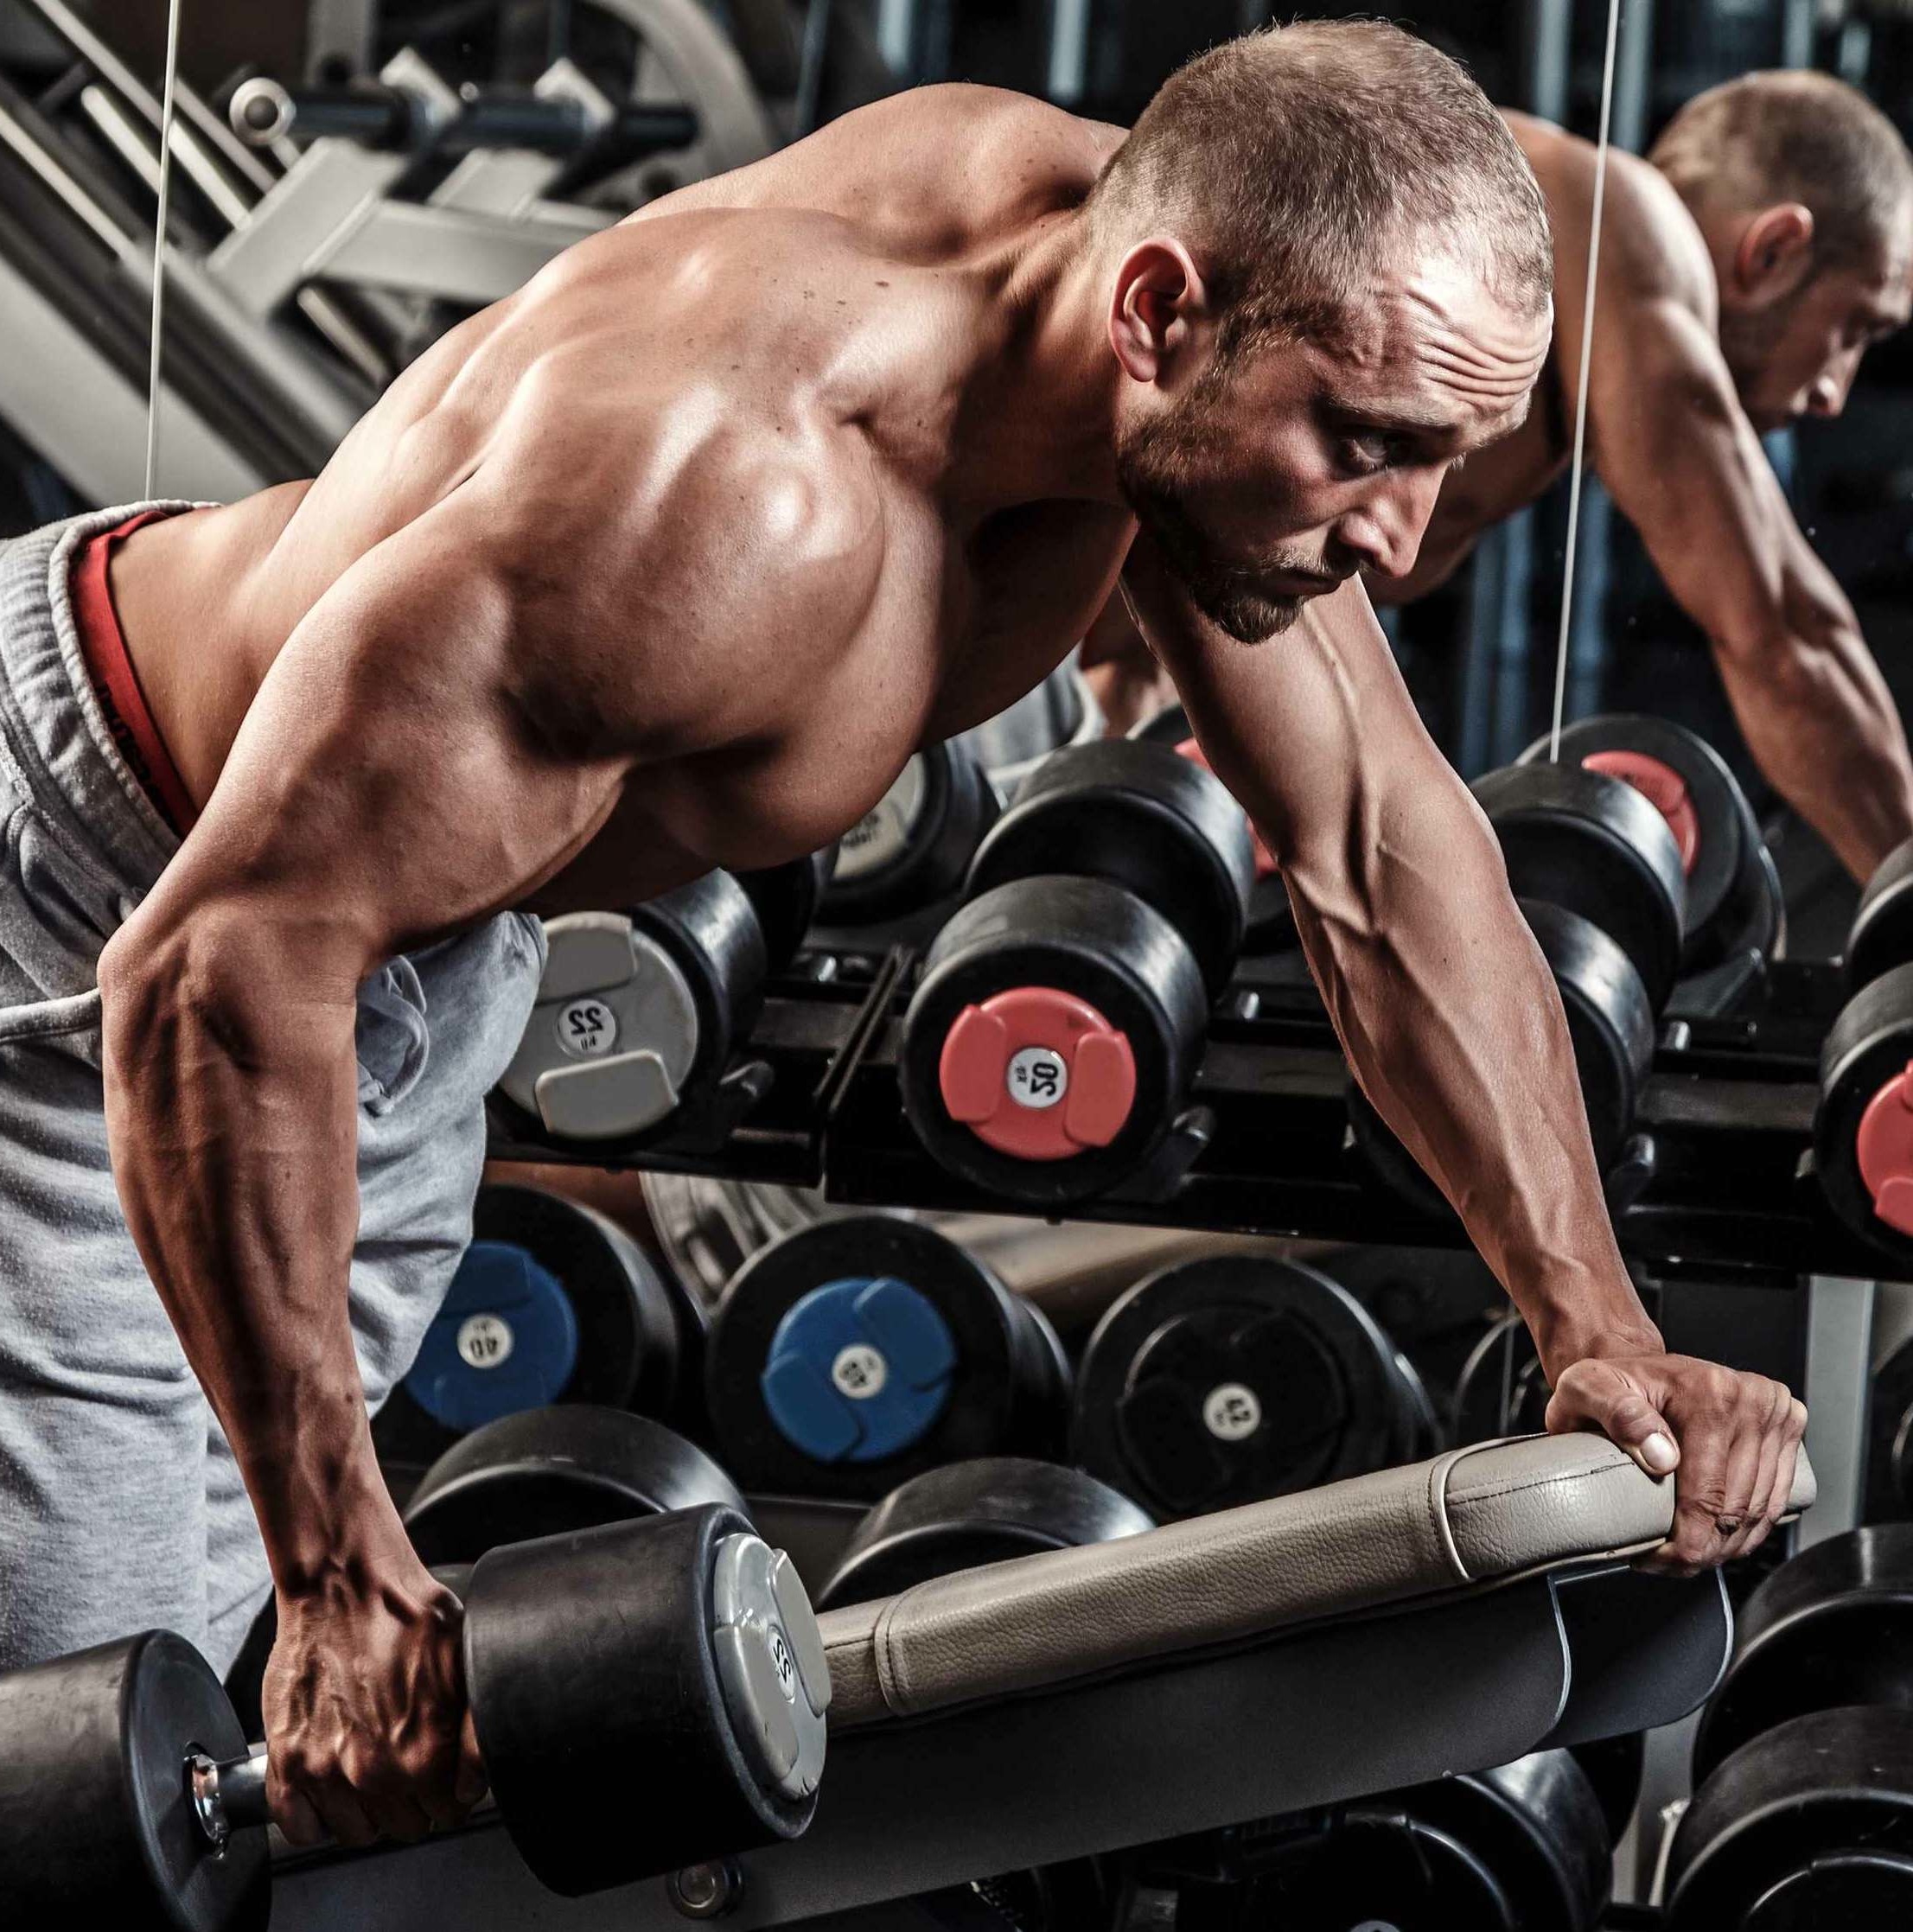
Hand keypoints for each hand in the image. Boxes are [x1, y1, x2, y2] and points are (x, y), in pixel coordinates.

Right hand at [262, 1557, 486, 1845]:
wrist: (345, 1584)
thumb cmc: (404, 1612)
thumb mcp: (464, 1660)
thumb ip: (476, 1729)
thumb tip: (480, 1777)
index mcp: (422, 1752)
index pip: (450, 1811)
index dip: (453, 1792)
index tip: (446, 1776)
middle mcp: (373, 1771)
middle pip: (406, 1826)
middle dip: (416, 1801)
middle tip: (412, 1769)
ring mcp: (324, 1771)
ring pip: (358, 1833)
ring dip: (370, 1812)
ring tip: (376, 1775)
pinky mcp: (287, 1760)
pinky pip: (301, 1826)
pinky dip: (317, 1817)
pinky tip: (334, 1791)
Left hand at [1545, 1351, 1807, 1573]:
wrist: (1637, 1364)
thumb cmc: (1610, 1382)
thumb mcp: (1589, 1389)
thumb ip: (1617, 1415)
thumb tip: (1661, 1457)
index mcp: (1710, 1393)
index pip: (1708, 1496)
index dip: (1683, 1543)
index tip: (1654, 1559)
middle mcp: (1752, 1400)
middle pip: (1736, 1510)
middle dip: (1701, 1550)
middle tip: (1664, 1562)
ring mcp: (1775, 1413)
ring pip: (1759, 1512)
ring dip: (1725, 1546)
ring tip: (1685, 1554)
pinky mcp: (1787, 1427)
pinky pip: (1774, 1499)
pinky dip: (1747, 1529)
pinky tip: (1715, 1538)